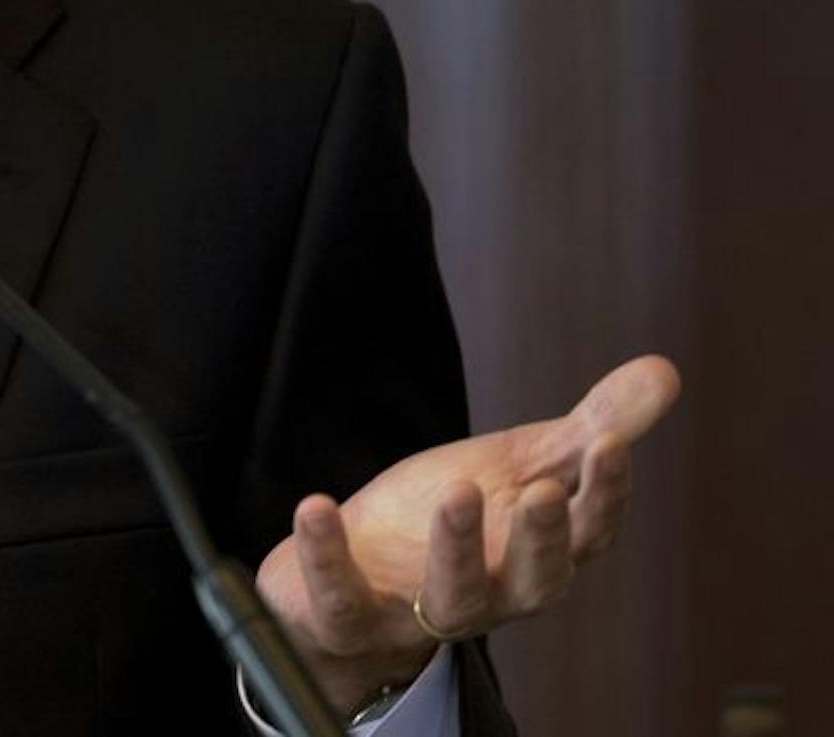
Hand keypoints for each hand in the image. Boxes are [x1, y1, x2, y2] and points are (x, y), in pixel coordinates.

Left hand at [254, 354, 679, 715]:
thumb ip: (592, 427)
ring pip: (453, 598)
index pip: (586, 533)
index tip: (610, 445)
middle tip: (542, 489)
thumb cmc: (454, 519)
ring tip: (456, 491)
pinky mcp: (350, 614)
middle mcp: (492, 592)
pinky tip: (316, 504)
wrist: (359, 582)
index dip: (602, 495)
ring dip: (457, 548)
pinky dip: (328, 556)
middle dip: (542, 539)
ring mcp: (420, 609)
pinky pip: (341, 596)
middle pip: (533, 580)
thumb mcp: (522, 465)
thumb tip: (667, 371)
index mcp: (537, 553)